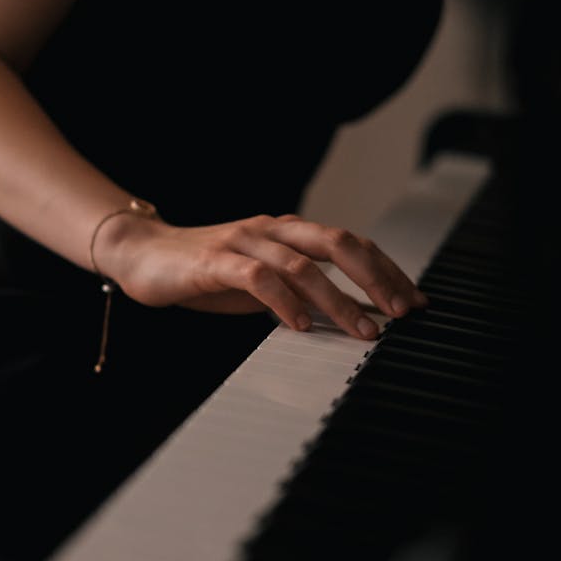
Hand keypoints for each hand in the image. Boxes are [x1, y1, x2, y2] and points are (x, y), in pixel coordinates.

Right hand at [102, 212, 427, 339]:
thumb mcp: (265, 286)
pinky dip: (283, 300)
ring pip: (302, 263)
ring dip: (339, 299)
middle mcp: (273, 230)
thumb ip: (303, 293)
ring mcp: (243, 242)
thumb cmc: (207, 273)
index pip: (352, 245)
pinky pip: (257, 277)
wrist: (143, 255)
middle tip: (402, 313)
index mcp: (290, 233)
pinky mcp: (214, 261)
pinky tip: (300, 326)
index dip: (388, 271)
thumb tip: (352, 316)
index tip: (416, 302)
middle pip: (339, 242)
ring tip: (363, 331)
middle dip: (377, 277)